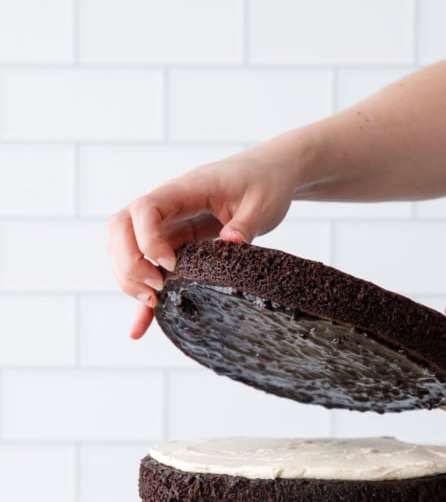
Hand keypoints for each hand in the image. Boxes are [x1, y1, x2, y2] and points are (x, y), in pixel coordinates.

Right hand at [108, 148, 296, 337]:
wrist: (267, 175)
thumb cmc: (263, 182)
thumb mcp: (262, 202)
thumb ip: (246, 222)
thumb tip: (230, 243)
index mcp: (185, 190)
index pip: (145, 208)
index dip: (148, 239)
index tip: (171, 265)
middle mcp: (167, 207)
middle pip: (121, 228)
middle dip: (128, 262)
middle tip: (155, 290)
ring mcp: (167, 226)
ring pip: (126, 248)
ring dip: (129, 277)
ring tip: (152, 304)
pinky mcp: (175, 244)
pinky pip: (150, 268)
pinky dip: (143, 296)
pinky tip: (140, 326)